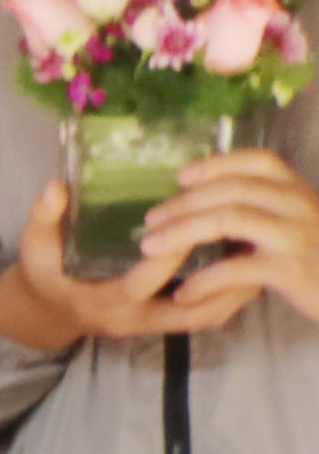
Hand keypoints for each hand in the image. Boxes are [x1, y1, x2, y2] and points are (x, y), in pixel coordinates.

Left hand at [156, 148, 318, 327]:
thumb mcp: (302, 222)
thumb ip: (269, 207)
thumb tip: (209, 198)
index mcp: (300, 190)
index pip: (260, 162)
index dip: (217, 164)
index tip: (180, 176)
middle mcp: (301, 205)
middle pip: (233, 189)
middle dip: (185, 202)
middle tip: (151, 219)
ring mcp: (297, 236)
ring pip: (230, 219)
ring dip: (182, 231)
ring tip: (151, 247)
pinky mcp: (292, 271)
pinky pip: (237, 269)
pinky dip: (204, 279)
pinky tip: (184, 292)